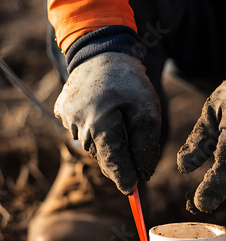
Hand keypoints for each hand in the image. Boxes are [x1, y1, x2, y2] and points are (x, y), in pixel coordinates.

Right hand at [54, 53, 161, 194]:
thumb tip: (143, 175)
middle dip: (121, 161)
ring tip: (119, 122)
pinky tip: (103, 114)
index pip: (114, 162)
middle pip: (104, 157)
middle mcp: (79, 125)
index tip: (133, 191)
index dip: (125, 179)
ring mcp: (67, 118)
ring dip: (108, 143)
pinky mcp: (62, 112)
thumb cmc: (130, 81)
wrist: (102, 50)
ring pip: (93, 146)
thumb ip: (146, 145)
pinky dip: (95, 130)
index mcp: (100, 124)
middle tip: (136, 160)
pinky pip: (82, 131)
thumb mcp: (148, 111)